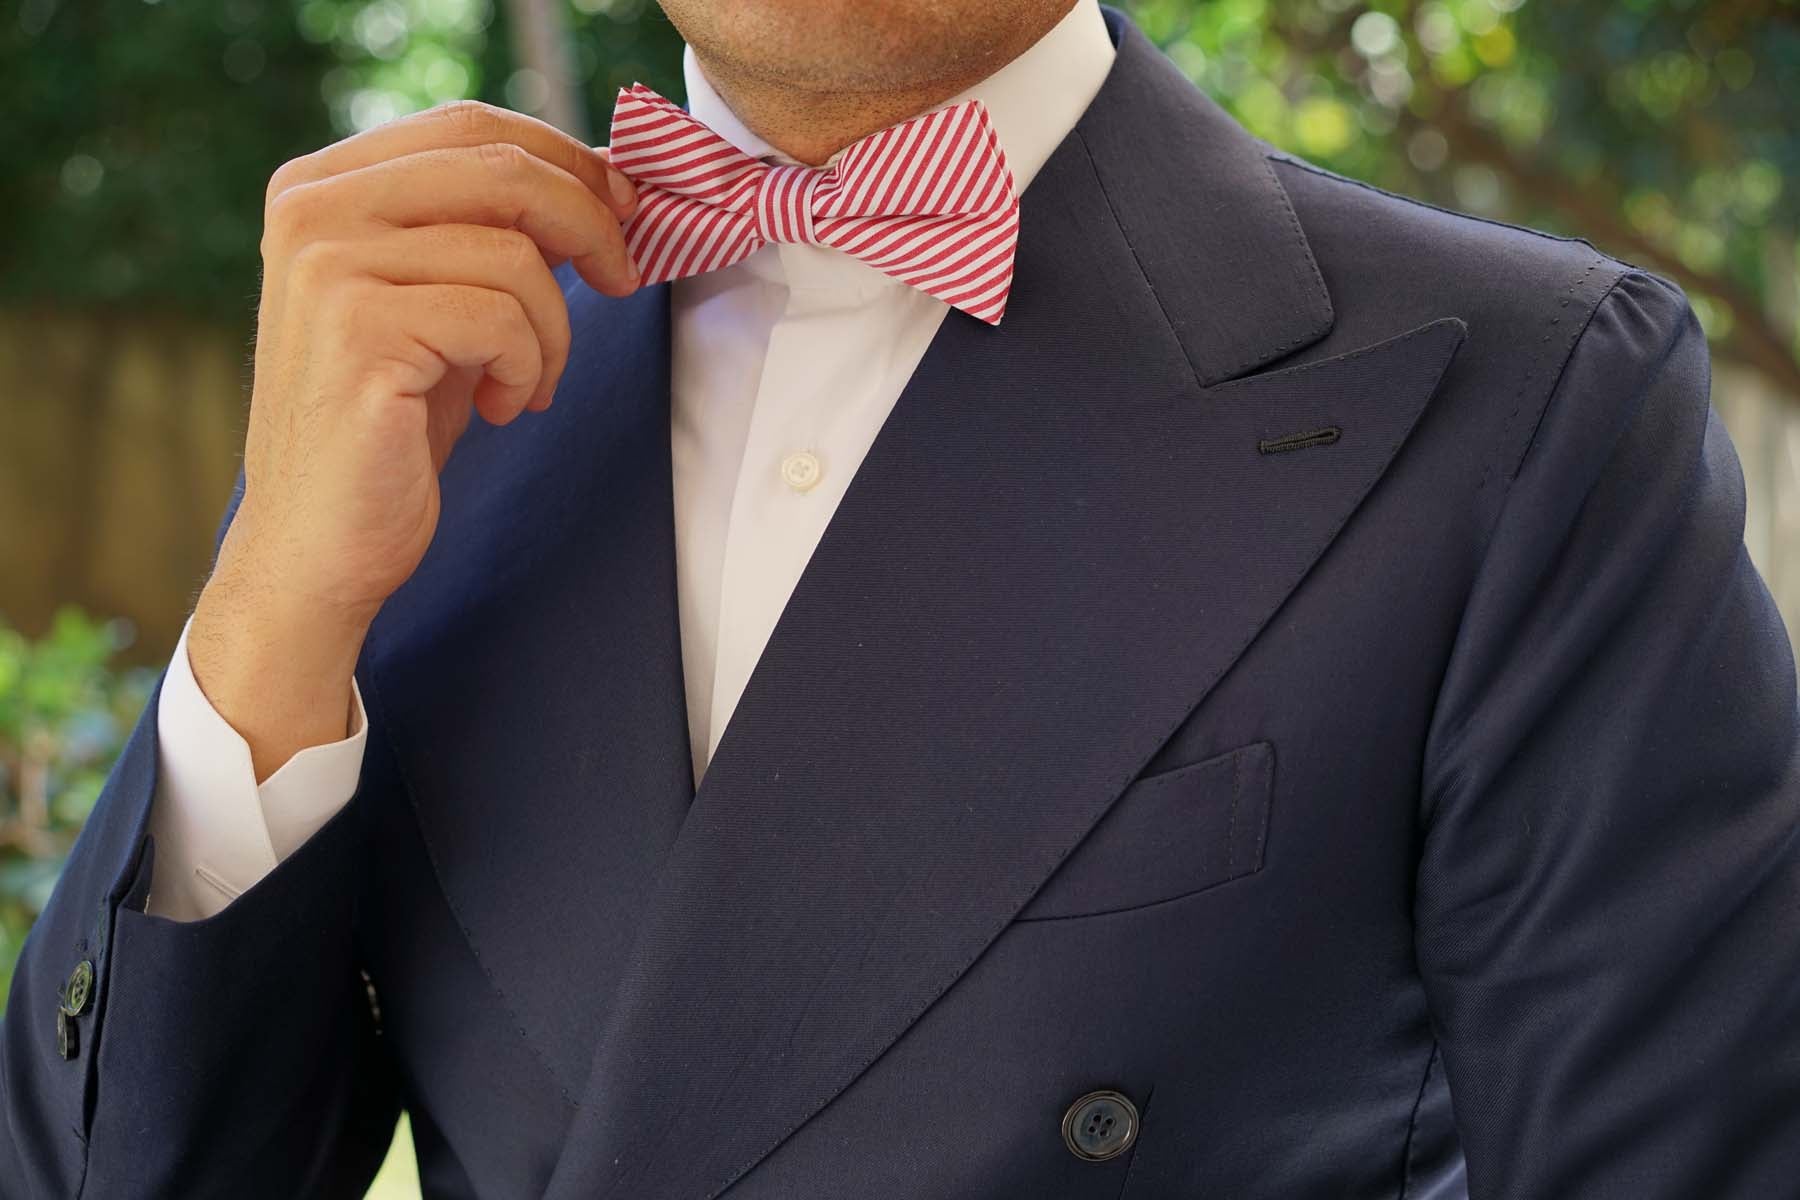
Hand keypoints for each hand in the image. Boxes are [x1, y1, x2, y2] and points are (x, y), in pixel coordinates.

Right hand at [189, 101, 639, 778]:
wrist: (320, 542)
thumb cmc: (391, 426)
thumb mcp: (441, 304)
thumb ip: (489, 233)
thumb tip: (602, 183)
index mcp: (322, 186)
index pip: (470, 126)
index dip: (565, 159)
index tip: (625, 207)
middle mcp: (312, 210)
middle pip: (500, 171)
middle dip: (589, 225)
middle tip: (623, 281)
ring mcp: (328, 266)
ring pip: (514, 255)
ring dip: (552, 331)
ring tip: (526, 384)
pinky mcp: (360, 330)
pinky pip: (502, 318)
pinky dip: (528, 369)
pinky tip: (499, 408)